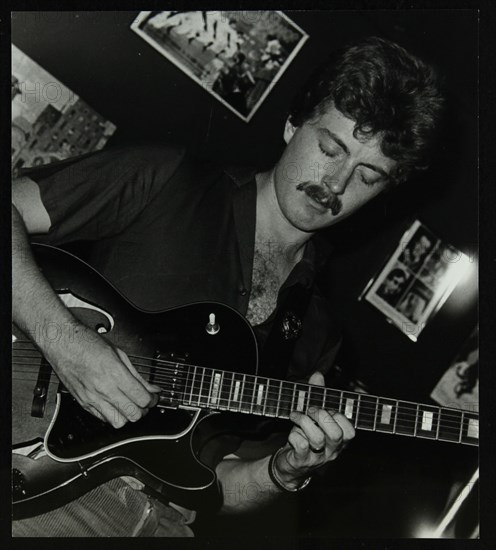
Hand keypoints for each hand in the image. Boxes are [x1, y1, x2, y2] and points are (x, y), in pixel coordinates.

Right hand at [45, 322, 160, 427]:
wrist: (62, 344)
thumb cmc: (87, 344)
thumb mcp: (119, 354)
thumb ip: (137, 375)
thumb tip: (151, 387)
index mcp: (115, 374)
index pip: (142, 399)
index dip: (152, 400)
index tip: (154, 396)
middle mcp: (104, 389)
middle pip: (133, 414)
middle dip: (143, 410)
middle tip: (144, 401)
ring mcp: (92, 398)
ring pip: (118, 422)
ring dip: (128, 416)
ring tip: (130, 405)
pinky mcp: (83, 403)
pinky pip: (102, 419)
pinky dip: (113, 415)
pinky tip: (115, 404)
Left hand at [274, 371, 354, 487]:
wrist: (292, 464)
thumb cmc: (306, 436)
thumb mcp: (314, 416)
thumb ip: (318, 395)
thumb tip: (318, 375)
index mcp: (340, 440)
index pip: (350, 430)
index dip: (339, 416)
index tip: (326, 408)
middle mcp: (332, 450)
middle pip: (337, 434)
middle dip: (322, 416)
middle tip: (310, 410)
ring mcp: (318, 457)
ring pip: (317, 439)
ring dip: (304, 422)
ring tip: (296, 415)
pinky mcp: (301, 461)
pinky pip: (301, 447)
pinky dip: (295, 435)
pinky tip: (292, 433)